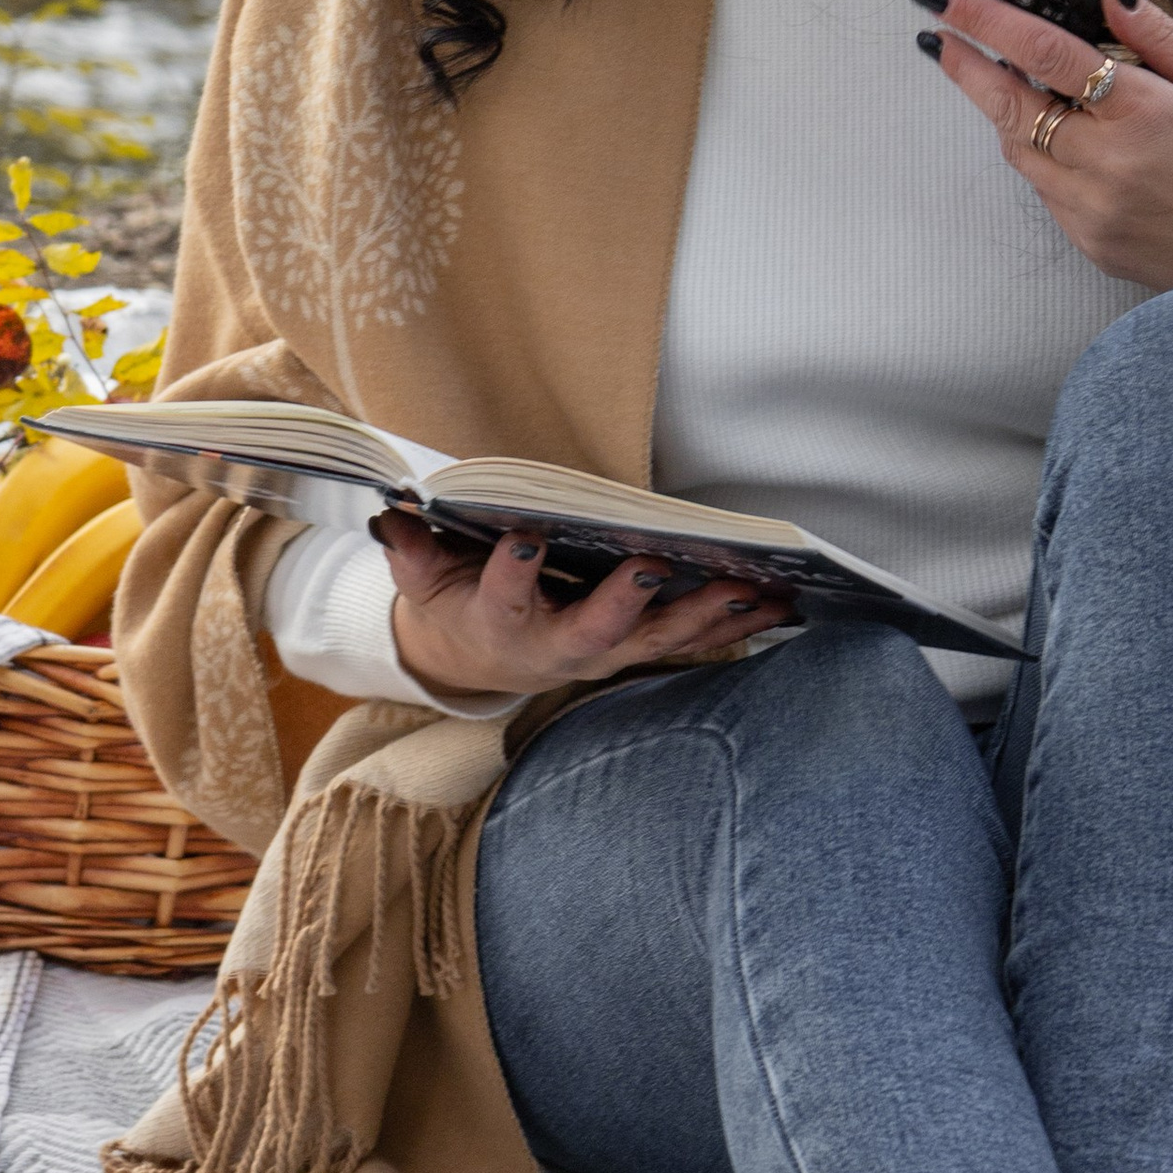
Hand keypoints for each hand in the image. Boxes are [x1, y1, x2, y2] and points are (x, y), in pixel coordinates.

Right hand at [373, 512, 793, 705]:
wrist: (478, 658)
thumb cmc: (456, 603)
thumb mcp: (423, 581)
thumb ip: (412, 553)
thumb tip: (392, 513)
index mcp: (500, 625)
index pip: (501, 599)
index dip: (511, 572)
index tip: (524, 538)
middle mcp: (558, 647)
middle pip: (596, 633)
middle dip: (625, 603)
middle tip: (652, 566)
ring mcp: (605, 653)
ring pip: (658, 641)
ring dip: (707, 616)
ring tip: (753, 586)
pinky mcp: (637, 648)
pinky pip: (690, 640)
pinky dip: (734, 624)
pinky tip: (779, 602)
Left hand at [917, 0, 1172, 348]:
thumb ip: (1161, 38)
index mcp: (1144, 114)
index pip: (1044, 55)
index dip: (984, 23)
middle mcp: (1108, 164)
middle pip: (1009, 106)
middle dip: (965, 68)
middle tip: (937, 37)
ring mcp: (1092, 211)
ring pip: (1019, 150)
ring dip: (1005, 111)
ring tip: (1004, 80)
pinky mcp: (1089, 243)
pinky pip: (1045, 189)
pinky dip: (1042, 155)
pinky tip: (1066, 139)